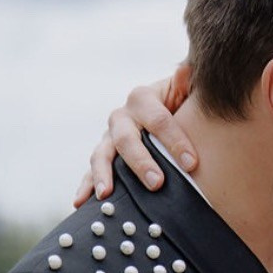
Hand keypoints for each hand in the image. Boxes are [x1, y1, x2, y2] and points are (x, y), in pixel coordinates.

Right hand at [72, 63, 196, 205]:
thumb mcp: (190, 90)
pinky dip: (85, 187)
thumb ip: (189, 81)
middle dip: (141, 161)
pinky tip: (80, 203)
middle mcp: (122, 117)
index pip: (158, 119)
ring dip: (103, 174)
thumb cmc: (185, 105)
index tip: (191, 163)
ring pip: (103, 154)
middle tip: (157, 183)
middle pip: (127, 138)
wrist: (171, 112)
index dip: (175, 140)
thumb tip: (187, 69)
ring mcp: (110, 138)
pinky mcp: (105, 157)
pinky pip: (92, 172)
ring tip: (106, 194)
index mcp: (143, 99)